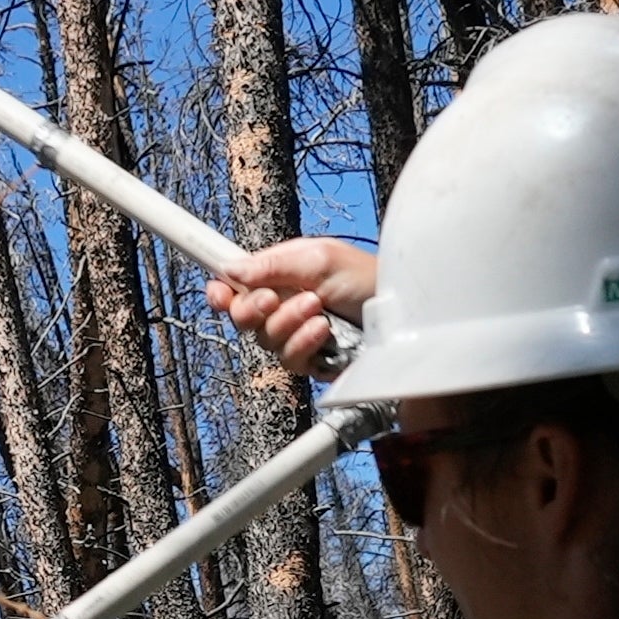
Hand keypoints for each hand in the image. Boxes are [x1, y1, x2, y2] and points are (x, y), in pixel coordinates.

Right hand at [204, 238, 376, 376]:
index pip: (236, 286)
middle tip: (274, 298)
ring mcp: (295, 335)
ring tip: (317, 308)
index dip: (221, 291)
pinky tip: (322, 330)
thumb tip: (232, 270)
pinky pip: (289, 360)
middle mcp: (283, 305)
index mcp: (279, 275)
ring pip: (265, 340)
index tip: (219, 293)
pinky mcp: (310, 360)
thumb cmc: (367, 278)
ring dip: (288, 322)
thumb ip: (273, 265)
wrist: (398, 311)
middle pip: (242, 317)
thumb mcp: (319, 258)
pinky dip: (303, 343)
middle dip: (253, 309)